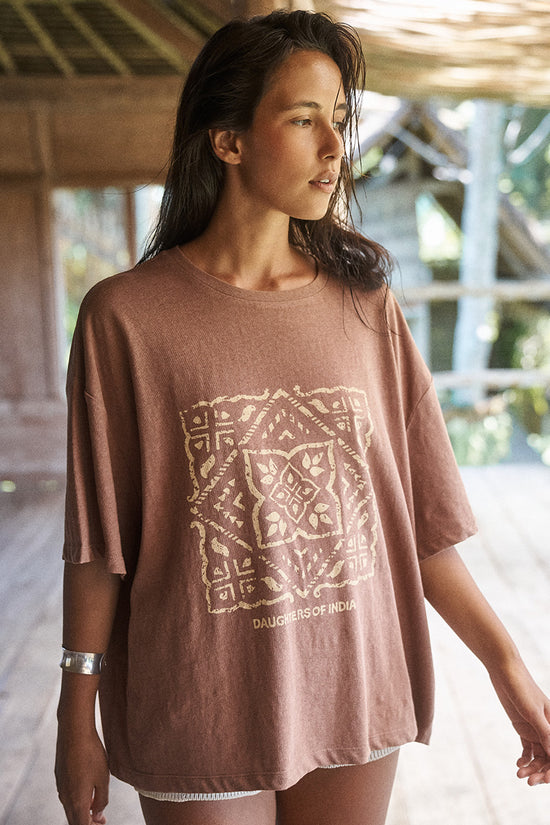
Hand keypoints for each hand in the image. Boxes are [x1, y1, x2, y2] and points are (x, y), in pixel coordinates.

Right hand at [55, 724, 109, 823]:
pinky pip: (67, 796)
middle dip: (87, 822)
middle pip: (74, 819)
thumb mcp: (103, 778)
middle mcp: (65, 797)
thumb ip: (101, 800)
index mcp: (77, 801)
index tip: (102, 823)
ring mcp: (60, 787)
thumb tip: (97, 815)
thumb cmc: (91, 754)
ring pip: (70, 808)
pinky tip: (87, 790)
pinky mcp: (59, 776)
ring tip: (96, 806)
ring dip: (82, 811)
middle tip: (101, 820)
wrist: (74, 732)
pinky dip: (77, 800)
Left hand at [490, 660, 549, 785]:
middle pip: (549, 757)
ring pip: (538, 755)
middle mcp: (548, 728)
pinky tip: (518, 764)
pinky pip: (527, 748)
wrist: (504, 671)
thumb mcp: (533, 711)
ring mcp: (536, 728)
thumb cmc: (521, 687)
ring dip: (531, 766)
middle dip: (541, 771)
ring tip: (519, 773)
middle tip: (528, 781)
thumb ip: (544, 732)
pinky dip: (525, 758)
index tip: (545, 780)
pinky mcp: (523, 727)